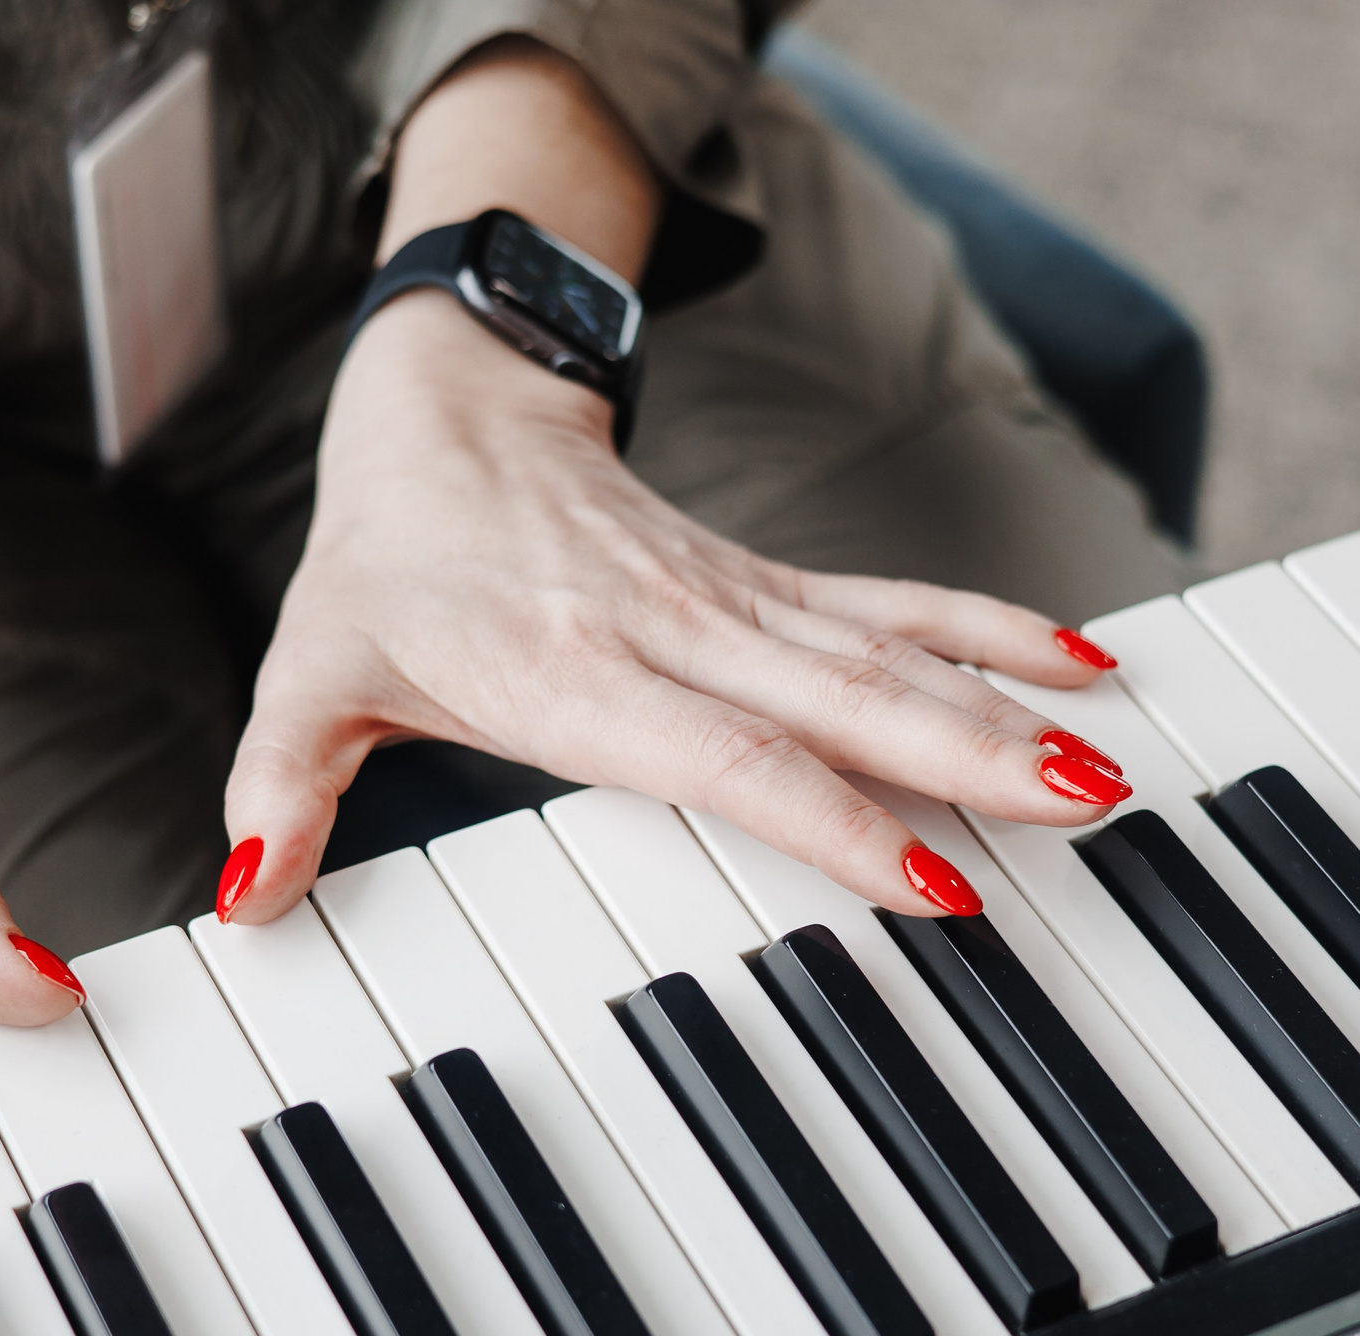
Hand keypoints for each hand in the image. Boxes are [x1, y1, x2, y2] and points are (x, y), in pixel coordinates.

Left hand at [216, 290, 1134, 925]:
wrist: (446, 414)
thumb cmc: (390, 562)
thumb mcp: (312, 670)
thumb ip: (284, 785)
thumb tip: (251, 896)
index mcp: (577, 673)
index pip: (730, 759)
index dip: (835, 821)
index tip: (933, 878)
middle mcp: (675, 635)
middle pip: (844, 700)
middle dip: (968, 756)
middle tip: (1081, 804)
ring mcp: (734, 603)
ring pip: (891, 653)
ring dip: (1003, 703)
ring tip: (1108, 752)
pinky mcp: (767, 585)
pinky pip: (895, 606)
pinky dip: (989, 632)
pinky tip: (1081, 660)